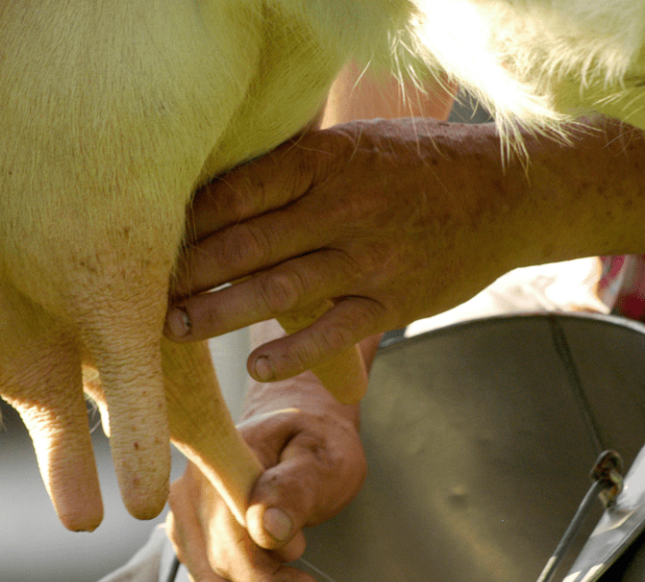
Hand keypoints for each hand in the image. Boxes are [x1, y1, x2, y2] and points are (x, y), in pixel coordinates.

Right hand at [166, 402, 365, 581]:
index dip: (269, 579)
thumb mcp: (318, 455)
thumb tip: (271, 533)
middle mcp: (189, 505)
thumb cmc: (314, 442)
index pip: (230, 543)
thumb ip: (294, 488)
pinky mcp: (201, 558)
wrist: (296, 438)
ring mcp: (190, 534)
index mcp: (215, 471)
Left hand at [167, 117, 644, 383]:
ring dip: (224, 310)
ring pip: (283, 285)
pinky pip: (337, 328)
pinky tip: (257, 367)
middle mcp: (341, 205)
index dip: (186, 221)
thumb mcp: (352, 150)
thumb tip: (218, 194)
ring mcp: (369, 254)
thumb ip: (292, 171)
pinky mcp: (394, 299)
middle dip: (189, 271)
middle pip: (248, 240)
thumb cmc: (414, 169)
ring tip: (177, 330)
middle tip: (140, 297)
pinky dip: (295, 349)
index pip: (237, 189)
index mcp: (323, 160)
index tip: (146, 244)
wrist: (506, 189)